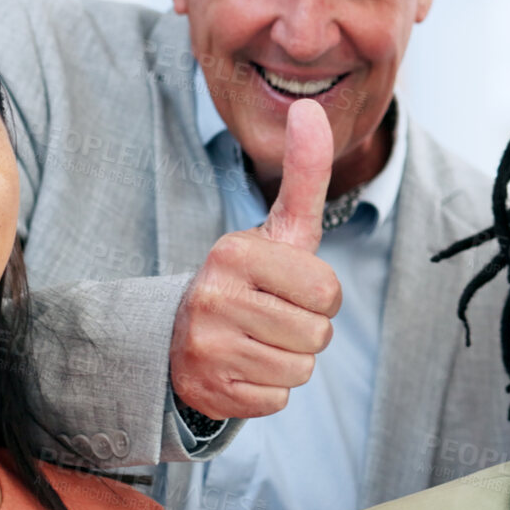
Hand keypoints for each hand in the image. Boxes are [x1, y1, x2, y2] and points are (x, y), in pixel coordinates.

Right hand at [168, 99, 343, 418]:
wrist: (181, 337)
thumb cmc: (251, 279)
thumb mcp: (279, 229)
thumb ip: (303, 173)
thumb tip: (310, 107)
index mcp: (234, 252)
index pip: (328, 292)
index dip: (320, 295)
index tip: (286, 286)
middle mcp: (213, 296)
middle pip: (318, 335)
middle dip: (308, 330)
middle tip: (271, 316)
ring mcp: (205, 347)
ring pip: (300, 369)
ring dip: (289, 360)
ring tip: (256, 340)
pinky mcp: (207, 391)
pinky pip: (278, 401)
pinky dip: (268, 390)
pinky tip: (241, 367)